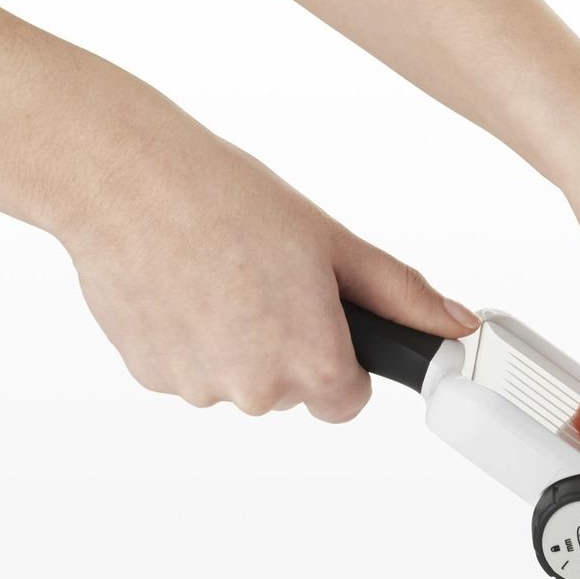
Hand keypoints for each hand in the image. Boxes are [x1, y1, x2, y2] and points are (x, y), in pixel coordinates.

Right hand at [61, 100, 477, 420]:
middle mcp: (257, 391)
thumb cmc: (227, 201)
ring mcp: (200, 389)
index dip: (342, 360)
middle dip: (287, 345)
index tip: (323, 320)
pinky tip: (182, 286)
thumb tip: (456, 326)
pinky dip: (192, 339)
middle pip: (292, 389)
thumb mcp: (334, 245)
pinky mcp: (152, 377)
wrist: (123, 177)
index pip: (348, 401)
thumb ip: (402, 297)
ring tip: (219, 275)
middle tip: (265, 279)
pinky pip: (191, 370)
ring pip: (239, 380)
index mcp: (312, 366)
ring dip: (237, 343)